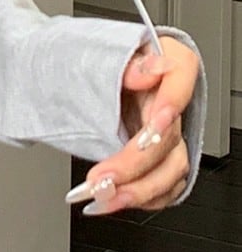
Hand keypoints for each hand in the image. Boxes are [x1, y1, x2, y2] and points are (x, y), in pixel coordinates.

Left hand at [70, 38, 198, 214]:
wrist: (68, 74)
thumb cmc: (85, 59)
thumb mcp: (96, 50)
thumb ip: (124, 63)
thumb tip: (148, 71)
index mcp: (165, 62)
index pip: (182, 75)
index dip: (172, 103)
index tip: (152, 126)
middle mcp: (170, 101)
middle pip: (170, 137)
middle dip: (136, 164)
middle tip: (102, 180)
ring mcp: (166, 131)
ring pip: (171, 169)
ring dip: (138, 190)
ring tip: (103, 199)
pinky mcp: (156, 156)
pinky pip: (162, 185)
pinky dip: (139, 197)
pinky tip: (112, 201)